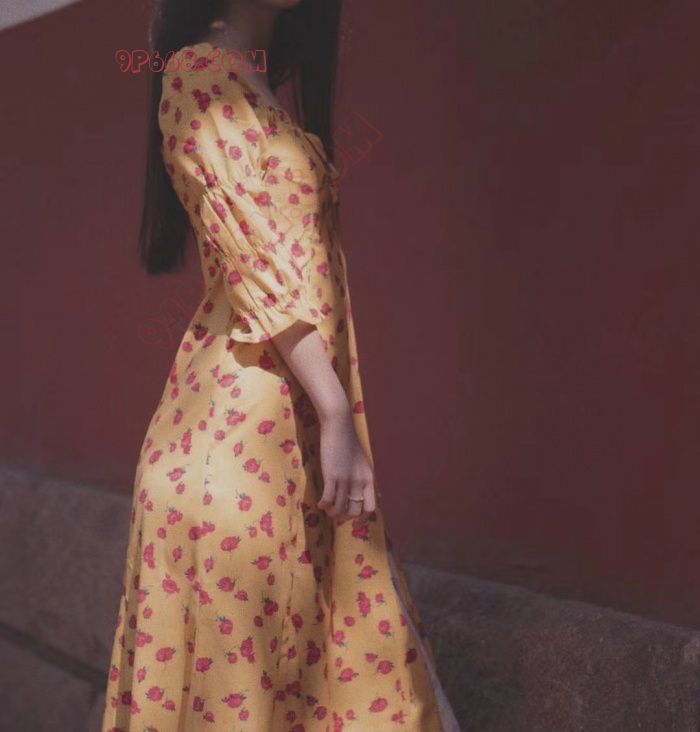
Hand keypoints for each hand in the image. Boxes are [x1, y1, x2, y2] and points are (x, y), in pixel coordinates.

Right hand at [317, 411, 376, 525]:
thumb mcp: (362, 463)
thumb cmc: (349, 443)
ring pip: (340, 508)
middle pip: (355, 511)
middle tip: (337, 515)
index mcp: (369, 479)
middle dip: (345, 517)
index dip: (362, 518)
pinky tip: (320, 504)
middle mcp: (359, 482)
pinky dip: (324, 505)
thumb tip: (362, 493)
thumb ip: (363, 478)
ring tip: (327, 510)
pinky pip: (328, 498)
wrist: (339, 427)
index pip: (371, 507)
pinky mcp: (332, 475)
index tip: (354, 520)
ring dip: (333, 513)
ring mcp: (345, 479)